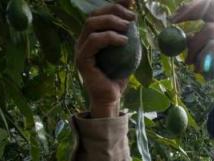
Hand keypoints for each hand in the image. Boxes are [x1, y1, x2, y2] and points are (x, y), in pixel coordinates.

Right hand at [75, 0, 135, 116]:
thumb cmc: (118, 76)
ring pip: (91, 25)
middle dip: (114, 11)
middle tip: (132, 18)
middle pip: (94, 15)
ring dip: (111, 22)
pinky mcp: (81, 60)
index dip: (114, 5)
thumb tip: (133, 17)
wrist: (111, 98)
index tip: (131, 2)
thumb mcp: (126, 52)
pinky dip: (109, 37)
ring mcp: (80, 50)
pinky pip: (93, 41)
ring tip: (128, 27)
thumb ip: (126, 35)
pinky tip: (124, 41)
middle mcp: (82, 41)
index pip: (99, 13)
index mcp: (91, 37)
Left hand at [171, 0, 213, 88]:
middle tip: (173, 24)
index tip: (174, 18)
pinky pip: (212, 46)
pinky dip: (204, 58)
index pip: (209, 6)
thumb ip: (202, 45)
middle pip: (207, 9)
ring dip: (195, 49)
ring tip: (193, 66)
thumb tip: (185, 40)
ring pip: (206, 31)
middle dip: (188, 15)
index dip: (191, 8)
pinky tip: (203, 69)